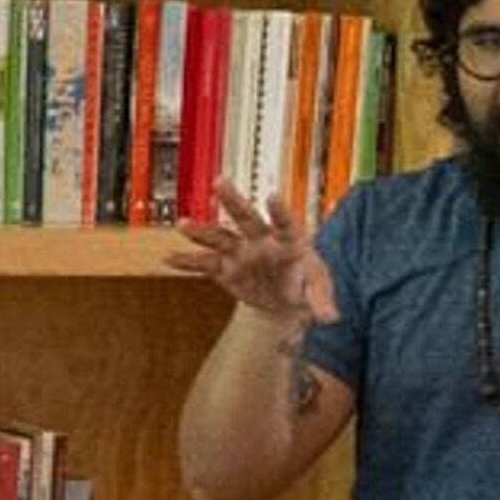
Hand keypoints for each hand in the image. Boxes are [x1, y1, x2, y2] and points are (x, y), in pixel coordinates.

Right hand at [168, 186, 336, 339]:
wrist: (285, 299)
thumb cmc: (305, 284)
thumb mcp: (317, 290)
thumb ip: (321, 301)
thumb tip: (331, 317)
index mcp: (288, 238)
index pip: (284, 221)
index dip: (279, 210)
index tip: (272, 197)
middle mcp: (260, 239)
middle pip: (245, 216)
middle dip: (233, 200)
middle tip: (219, 182)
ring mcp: (240, 251)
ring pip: (219, 236)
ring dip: (201, 231)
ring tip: (182, 224)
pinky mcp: (225, 268)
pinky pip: (204, 263)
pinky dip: (187, 261)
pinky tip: (169, 259)